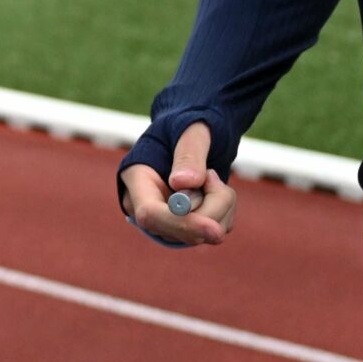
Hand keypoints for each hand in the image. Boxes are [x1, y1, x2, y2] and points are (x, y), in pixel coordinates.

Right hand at [119, 121, 237, 247]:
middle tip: (213, 175)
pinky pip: (215, 231)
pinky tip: (214, 188)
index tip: (213, 228)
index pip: (150, 214)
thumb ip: (188, 154)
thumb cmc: (186, 126)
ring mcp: (167, 221)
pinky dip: (225, 210)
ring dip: (221, 205)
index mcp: (137, 179)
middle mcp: (148, 207)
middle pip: (180, 230)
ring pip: (202, 234)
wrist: (192, 133)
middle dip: (212, 208)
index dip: (180, 223)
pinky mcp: (186, 227)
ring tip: (211, 175)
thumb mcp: (189, 130)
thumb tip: (184, 183)